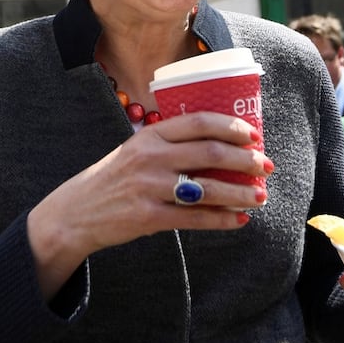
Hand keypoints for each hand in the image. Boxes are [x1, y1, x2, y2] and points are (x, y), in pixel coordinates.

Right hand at [27, 111, 272, 297]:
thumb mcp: (136, 149)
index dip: (232, 127)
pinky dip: (222, 220)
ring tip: (260, 196)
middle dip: (246, 160)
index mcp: (151, 135)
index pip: (199, 122)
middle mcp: (151, 157)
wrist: (77, 212)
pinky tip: (240, 220)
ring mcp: (150, 187)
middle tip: (266, 165)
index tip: (254, 135)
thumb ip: (169, 143)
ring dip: (240, 193)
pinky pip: (195, 218)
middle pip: (211, 153)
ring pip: (208, 188)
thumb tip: (221, 145)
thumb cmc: (115, 178)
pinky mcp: (149, 217)